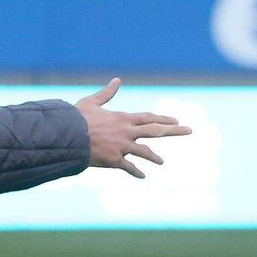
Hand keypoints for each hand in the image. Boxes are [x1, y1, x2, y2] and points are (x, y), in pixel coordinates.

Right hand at [76, 78, 191, 178]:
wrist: (67, 135)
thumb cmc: (77, 118)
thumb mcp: (92, 102)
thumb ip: (107, 93)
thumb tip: (117, 80)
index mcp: (123, 118)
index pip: (149, 118)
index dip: (163, 118)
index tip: (176, 120)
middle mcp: (127, 132)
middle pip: (156, 131)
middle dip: (174, 130)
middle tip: (189, 130)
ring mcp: (122, 147)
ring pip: (144, 152)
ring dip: (154, 157)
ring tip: (162, 162)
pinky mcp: (114, 160)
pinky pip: (129, 168)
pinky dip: (136, 172)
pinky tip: (143, 176)